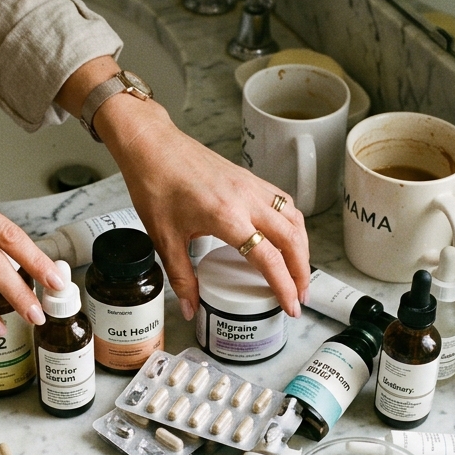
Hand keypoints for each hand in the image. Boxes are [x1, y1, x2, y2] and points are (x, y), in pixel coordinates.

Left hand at [57, 57, 309, 320]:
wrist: (152, 146)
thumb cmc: (155, 184)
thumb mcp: (164, 238)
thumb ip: (181, 277)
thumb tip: (191, 308)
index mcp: (227, 217)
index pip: (268, 259)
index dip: (284, 286)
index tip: (290, 306)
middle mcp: (246, 200)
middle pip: (291, 239)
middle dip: (302, 271)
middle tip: (301, 296)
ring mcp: (251, 186)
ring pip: (293, 219)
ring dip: (302, 247)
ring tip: (299, 271)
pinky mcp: (249, 178)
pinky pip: (283, 201)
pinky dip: (293, 223)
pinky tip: (287, 236)